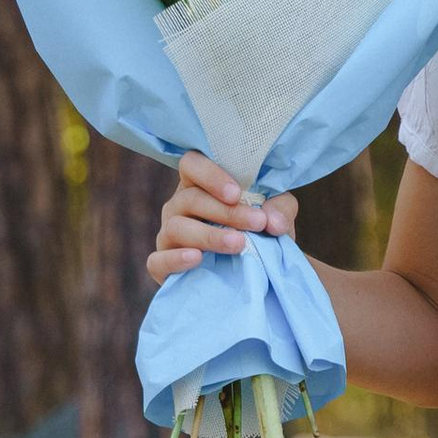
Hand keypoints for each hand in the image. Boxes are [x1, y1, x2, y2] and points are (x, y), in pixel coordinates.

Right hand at [149, 152, 298, 282]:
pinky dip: (175, 259)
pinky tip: (197, 259)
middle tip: (258, 223)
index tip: (236, 194)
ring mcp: (168, 235)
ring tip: (239, 244)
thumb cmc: (259, 232)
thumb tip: (273, 221)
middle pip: (190, 199)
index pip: (191, 165)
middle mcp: (179, 206)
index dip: (210, 175)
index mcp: (200, 184)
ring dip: (209, 236)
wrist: (258, 272)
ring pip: (177, 228)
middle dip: (226, 212)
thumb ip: (280, 209)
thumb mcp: (276, 214)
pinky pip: (157, 261)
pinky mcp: (163, 265)